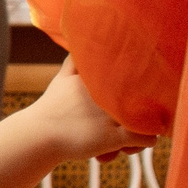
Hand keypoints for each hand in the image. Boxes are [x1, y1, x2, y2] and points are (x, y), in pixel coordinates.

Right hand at [30, 58, 145, 162]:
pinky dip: (146, 142)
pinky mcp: (113, 136)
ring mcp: (112, 115)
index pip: (138, 78)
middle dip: (143, 111)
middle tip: (129, 124)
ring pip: (149, 120)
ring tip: (126, 142)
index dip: (140, 91)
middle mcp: (110, 92)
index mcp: (102, 77)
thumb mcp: (62, 78)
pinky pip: (146, 138)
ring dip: (144, 130)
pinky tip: (131, 145)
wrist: (38, 135)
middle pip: (148, 98)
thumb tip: (76, 42)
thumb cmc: (51, 108)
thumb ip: (74, 62)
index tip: (130, 104)